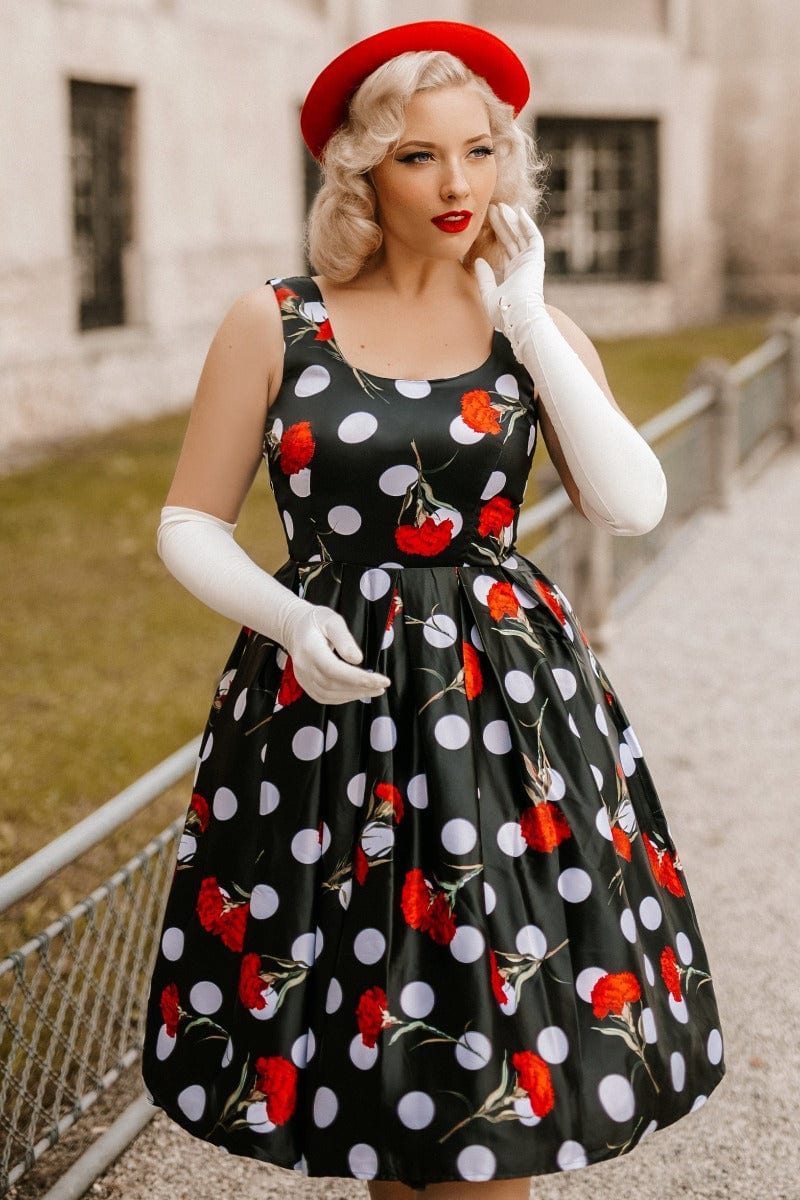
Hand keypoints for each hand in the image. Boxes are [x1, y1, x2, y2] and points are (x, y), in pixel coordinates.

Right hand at [283, 603, 391, 704]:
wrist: (295, 627)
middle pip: (332, 685)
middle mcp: (304, 666)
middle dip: (360, 688)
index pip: (333, 669)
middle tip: (381, 685)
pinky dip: (343, 698)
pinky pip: (324, 697)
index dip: (358, 678)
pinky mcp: (305, 684)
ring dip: (354, 695)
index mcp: (310, 648)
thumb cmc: (316, 621)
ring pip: (328, 695)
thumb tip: (357, 659)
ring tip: (374, 689)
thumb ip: (344, 639)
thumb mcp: (332, 620)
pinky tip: (357, 692)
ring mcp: (303, 677)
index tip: (380, 680)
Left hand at [474, 203, 545, 343]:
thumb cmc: (504, 312)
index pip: (506, 249)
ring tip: (501, 206)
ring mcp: (531, 262)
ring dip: (512, 220)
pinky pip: (533, 237)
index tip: (487, 222)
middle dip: (502, 223)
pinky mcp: (536, 259)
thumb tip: (477, 260)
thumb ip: (484, 277)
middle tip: (491, 208)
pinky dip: (527, 224)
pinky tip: (519, 212)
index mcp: (513, 273)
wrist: (518, 318)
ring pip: (521, 235)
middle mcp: (523, 265)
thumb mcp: (488, 293)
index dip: (498, 234)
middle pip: (512, 239)